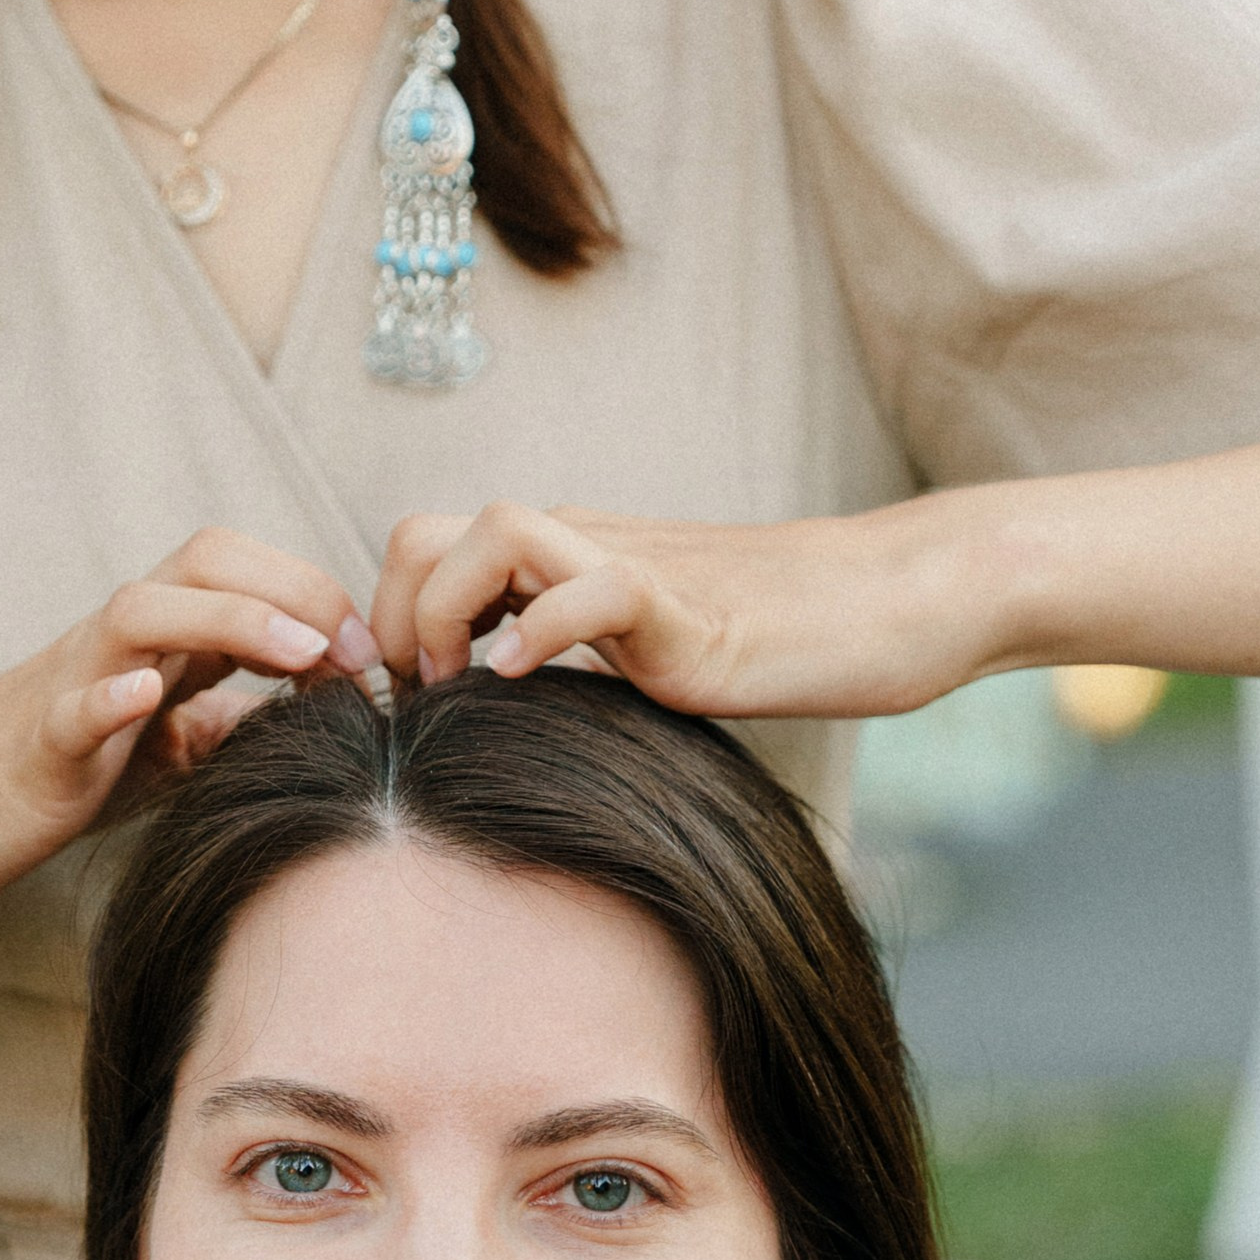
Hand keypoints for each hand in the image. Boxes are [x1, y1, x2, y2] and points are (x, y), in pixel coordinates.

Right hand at [0, 530, 377, 930]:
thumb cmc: (41, 778)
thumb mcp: (155, 752)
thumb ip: (223, 725)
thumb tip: (310, 719)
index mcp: (155, 642)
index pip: (246, 573)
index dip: (321, 596)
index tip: (381, 659)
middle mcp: (117, 644)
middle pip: (206, 559)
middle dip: (295, 588)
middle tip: (360, 654)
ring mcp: (70, 685)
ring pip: (143, 610)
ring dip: (230, 618)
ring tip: (300, 652)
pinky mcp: (31, 746)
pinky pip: (70, 706)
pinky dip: (109, 696)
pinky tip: (149, 696)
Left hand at [367, 500, 998, 719]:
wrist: (879, 604)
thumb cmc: (767, 640)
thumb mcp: (638, 655)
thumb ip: (569, 665)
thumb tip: (490, 730)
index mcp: (557, 560)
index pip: (420, 552)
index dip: (380, 621)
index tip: (392, 702)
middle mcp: (577, 549)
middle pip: (425, 531)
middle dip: (388, 616)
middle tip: (412, 699)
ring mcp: (630, 569)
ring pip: (494, 529)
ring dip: (446, 610)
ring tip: (457, 686)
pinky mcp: (686, 607)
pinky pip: (592, 586)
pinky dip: (540, 629)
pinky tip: (527, 681)